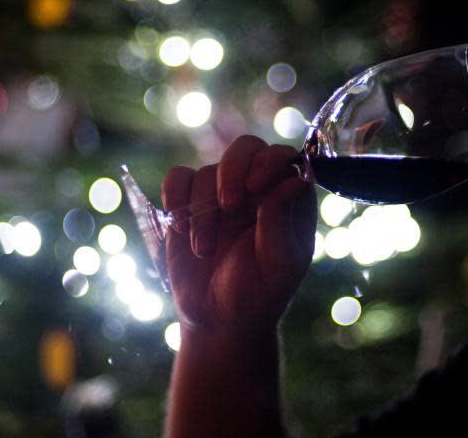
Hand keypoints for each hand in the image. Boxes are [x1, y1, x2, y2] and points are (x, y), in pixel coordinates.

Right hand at [162, 135, 316, 337]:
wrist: (217, 320)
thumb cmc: (258, 294)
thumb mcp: (278, 264)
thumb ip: (281, 221)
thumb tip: (292, 179)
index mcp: (288, 200)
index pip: (286, 158)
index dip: (271, 163)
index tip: (256, 188)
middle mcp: (257, 190)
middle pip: (247, 148)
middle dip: (233, 170)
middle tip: (228, 205)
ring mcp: (222, 194)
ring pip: (209, 170)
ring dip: (203, 211)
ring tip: (205, 249)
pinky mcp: (190, 203)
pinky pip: (178, 177)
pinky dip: (175, 194)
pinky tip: (179, 223)